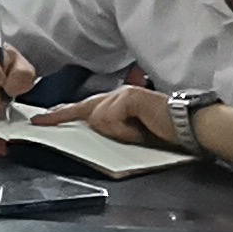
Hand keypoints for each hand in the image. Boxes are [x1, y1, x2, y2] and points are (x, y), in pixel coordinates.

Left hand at [50, 84, 174, 146]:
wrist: (192, 128)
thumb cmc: (166, 135)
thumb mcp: (131, 136)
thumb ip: (112, 131)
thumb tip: (93, 130)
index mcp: (117, 104)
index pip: (84, 109)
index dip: (62, 114)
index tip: (41, 119)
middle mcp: (117, 96)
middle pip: (85, 110)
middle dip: (62, 116)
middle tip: (41, 122)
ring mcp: (123, 95)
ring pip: (100, 119)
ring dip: (118, 134)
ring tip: (140, 134)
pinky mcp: (130, 98)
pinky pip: (112, 120)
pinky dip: (126, 131)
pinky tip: (143, 129)